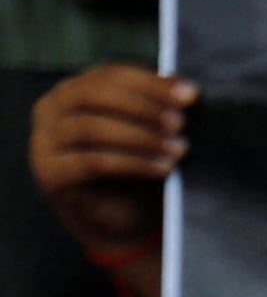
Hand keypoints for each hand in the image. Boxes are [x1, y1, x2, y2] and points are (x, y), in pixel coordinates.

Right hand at [28, 64, 188, 266]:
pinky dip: (133, 163)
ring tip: (179, 148)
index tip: (190, 94)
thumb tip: (187, 90)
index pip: (108, 74)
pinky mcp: (51, 174)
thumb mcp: (149, 133)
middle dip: (143, 106)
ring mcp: (45, 142)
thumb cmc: (137, 169)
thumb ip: (158, 109)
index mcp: (74, 90)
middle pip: (93, 95)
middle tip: (180, 122)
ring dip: (141, 136)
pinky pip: (92, 162)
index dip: (150, 82)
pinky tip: (163, 168)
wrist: (121, 222)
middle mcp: (51, 110)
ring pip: (91, 128)